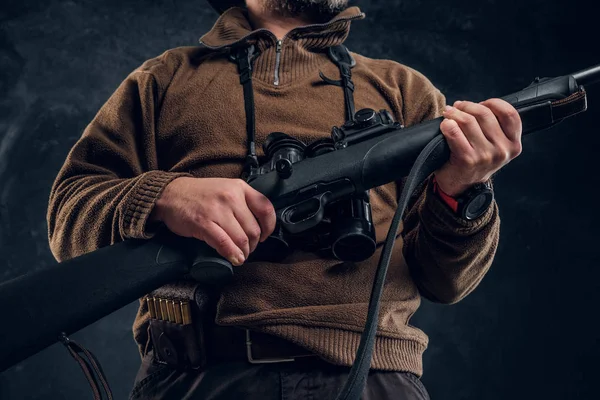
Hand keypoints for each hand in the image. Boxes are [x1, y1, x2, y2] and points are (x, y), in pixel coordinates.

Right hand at [150, 177, 275, 265]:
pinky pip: (224, 243)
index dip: (269, 227)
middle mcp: (231, 197)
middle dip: (252, 245)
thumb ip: (243, 203)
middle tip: (247, 249)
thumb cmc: (200, 194)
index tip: (264, 236)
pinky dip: (232, 254)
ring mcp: (217, 210)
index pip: (266, 209)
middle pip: (253, 229)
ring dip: (243, 252)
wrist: (171, 193)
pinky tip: (234, 259)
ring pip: (241, 238)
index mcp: (240, 187)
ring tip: (240, 256)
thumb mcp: (226, 189)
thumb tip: (258, 227)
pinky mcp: (204, 223)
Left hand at [435, 99, 522, 196]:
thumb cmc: (476, 161)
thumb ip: (497, 128)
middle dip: (468, 106)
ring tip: (449, 114)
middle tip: (457, 107)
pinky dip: (447, 125)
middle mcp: (502, 151)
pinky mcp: (467, 159)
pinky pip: (455, 133)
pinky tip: (444, 125)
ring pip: (468, 121)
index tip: (481, 103)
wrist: (462, 185)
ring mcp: (485, 156)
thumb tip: (479, 104)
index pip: (509, 113)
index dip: (493, 103)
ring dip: (455, 113)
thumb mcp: (496, 146)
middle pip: (485, 114)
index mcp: (513, 144)